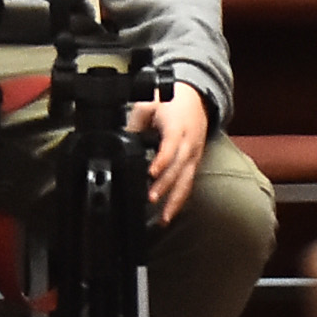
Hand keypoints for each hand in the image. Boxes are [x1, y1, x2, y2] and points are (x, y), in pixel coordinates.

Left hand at [131, 85, 211, 225]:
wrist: (196, 98)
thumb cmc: (172, 101)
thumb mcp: (149, 104)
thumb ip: (135, 123)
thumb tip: (120, 139)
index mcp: (177, 127)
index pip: (171, 146)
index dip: (162, 160)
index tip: (151, 173)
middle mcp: (189, 144)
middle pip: (179, 168)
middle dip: (166, 185)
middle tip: (151, 198)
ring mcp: (194, 156)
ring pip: (187, 181)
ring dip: (175, 201)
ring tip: (163, 218)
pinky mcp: (195, 164)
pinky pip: (189, 184)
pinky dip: (180, 200)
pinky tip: (169, 214)